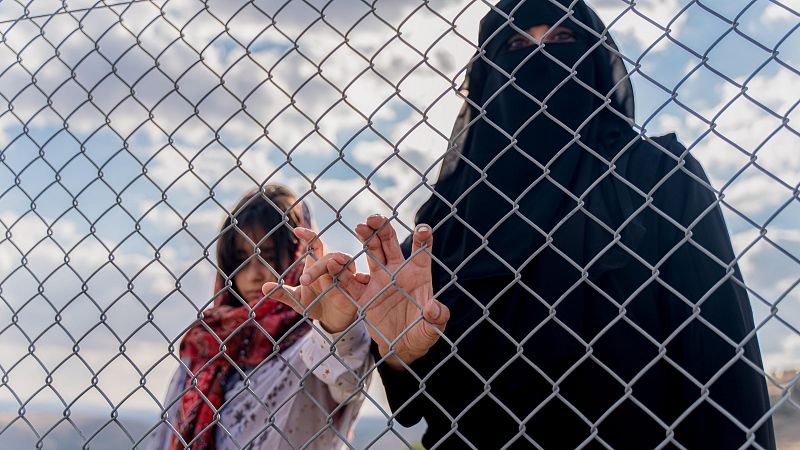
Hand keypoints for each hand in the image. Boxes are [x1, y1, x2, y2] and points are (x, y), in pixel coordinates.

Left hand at [261, 227, 369, 333]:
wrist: (331, 320)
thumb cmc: (314, 304)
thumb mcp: (297, 301)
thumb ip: (283, 294)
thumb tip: (264, 288)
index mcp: (317, 265)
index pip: (315, 245)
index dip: (308, 236)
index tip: (297, 230)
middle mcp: (332, 267)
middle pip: (328, 257)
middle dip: (317, 267)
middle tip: (304, 281)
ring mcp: (346, 276)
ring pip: (347, 263)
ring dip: (340, 263)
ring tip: (333, 265)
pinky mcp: (357, 288)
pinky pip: (360, 280)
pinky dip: (359, 278)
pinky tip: (358, 279)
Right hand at [331, 215, 449, 369]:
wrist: (402, 347)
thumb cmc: (422, 333)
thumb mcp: (433, 328)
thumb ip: (436, 318)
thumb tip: (433, 309)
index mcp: (418, 275)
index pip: (421, 252)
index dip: (423, 240)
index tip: (423, 229)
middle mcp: (397, 272)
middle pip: (390, 245)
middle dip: (383, 229)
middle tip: (375, 218)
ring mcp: (379, 282)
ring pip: (371, 254)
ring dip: (366, 239)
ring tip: (360, 227)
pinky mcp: (364, 296)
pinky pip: (351, 282)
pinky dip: (343, 273)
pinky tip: (336, 262)